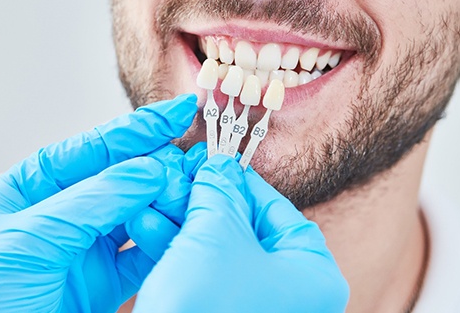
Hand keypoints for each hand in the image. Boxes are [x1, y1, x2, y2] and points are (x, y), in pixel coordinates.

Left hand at [0, 95, 196, 312]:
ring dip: (166, 200)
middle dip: (159, 164)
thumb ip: (94, 200)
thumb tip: (149, 170)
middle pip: (122, 175)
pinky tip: (177, 228)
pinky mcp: (105, 280)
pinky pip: (143, 252)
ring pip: (138, 210)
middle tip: (193, 159)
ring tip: (191, 191)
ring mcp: (86, 244)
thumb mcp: (32, 238)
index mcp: (35, 186)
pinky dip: (164, 240)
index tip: (179, 111)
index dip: (140, 127)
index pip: (95, 146)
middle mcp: (64, 210)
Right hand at [132, 155, 349, 312]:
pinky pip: (204, 273)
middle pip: (244, 227)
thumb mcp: (215, 233)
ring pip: (218, 250)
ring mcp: (257, 306)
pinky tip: (147, 226)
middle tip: (179, 177)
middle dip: (202, 200)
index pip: (276, 208)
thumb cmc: (208, 304)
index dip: (240, 179)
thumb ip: (219, 190)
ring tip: (154, 197)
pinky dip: (177, 250)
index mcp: (312, 273)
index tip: (214, 161)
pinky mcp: (223, 312)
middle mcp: (291, 293)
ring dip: (181, 221)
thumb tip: (218, 165)